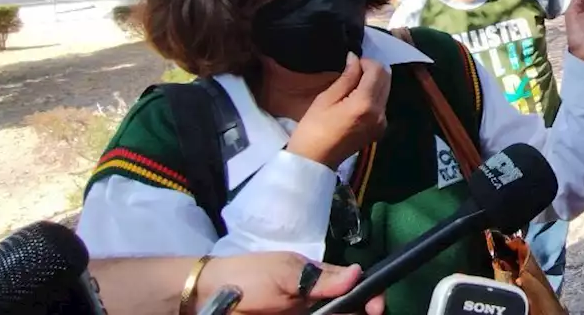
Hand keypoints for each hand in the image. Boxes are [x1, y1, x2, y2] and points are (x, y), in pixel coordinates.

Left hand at [195, 253, 383, 314]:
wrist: (207, 297)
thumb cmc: (247, 278)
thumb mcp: (285, 274)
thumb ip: (321, 278)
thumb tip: (358, 273)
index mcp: (316, 280)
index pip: (353, 286)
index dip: (368, 295)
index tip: (376, 307)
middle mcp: (314, 302)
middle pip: (347, 310)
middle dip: (358, 312)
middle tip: (365, 314)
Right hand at [286, 53, 390, 169]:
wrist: (315, 161)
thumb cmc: (314, 129)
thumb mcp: (326, 99)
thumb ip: (346, 77)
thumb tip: (355, 59)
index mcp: (366, 104)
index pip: (377, 71)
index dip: (366, 62)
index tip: (352, 63)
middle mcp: (380, 113)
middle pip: (386, 79)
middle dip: (372, 70)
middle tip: (352, 71)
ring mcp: (382, 122)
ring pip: (386, 90)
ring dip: (374, 82)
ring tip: (352, 85)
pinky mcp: (380, 129)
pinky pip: (382, 104)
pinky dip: (373, 95)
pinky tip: (356, 99)